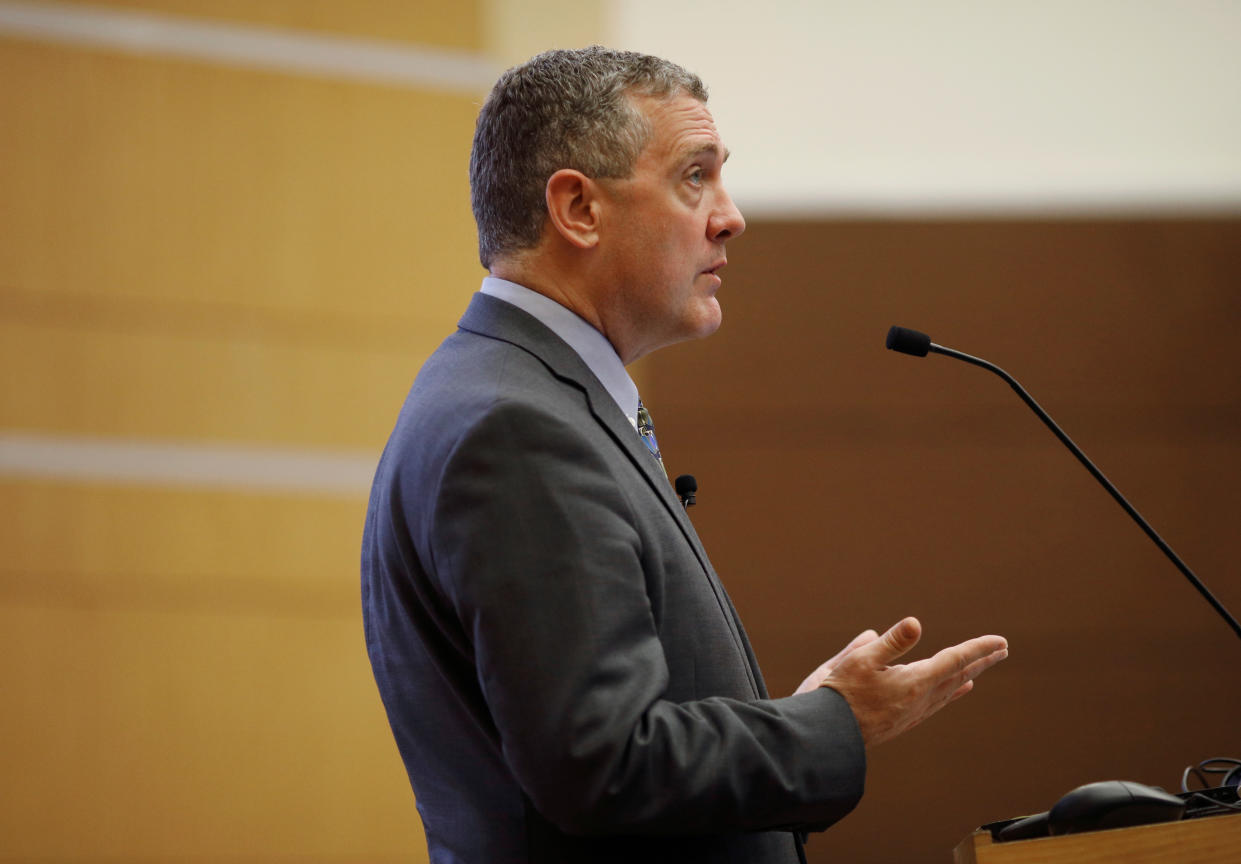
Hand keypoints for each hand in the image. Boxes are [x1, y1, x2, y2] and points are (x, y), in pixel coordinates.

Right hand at [804, 617, 1007, 748]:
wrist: (831, 736)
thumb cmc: (841, 693)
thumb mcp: (861, 661)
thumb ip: (891, 642)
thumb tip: (916, 623)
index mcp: (915, 682)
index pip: (954, 660)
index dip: (978, 648)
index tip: (1000, 641)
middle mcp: (921, 699)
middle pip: (959, 675)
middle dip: (981, 660)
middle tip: (1002, 649)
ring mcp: (914, 712)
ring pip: (950, 689)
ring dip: (969, 674)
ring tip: (982, 666)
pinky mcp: (905, 720)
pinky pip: (939, 701)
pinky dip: (954, 690)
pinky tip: (957, 689)